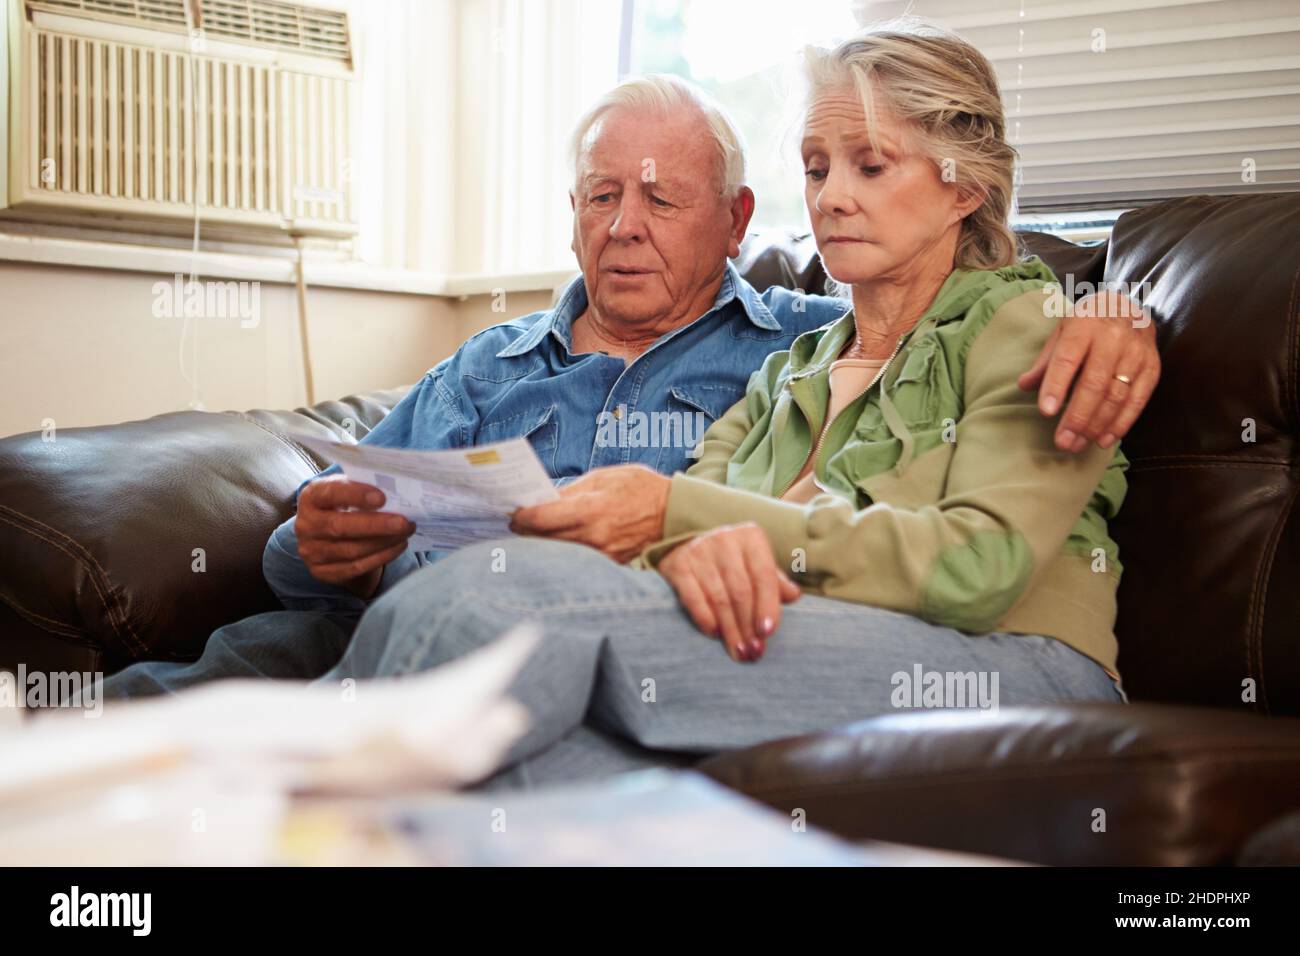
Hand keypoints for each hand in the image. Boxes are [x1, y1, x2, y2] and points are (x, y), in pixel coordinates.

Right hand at [295, 476, 414, 597]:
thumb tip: (395, 488)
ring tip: (406, 532)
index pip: (329, 493)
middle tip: (404, 522)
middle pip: (340, 527)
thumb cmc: (342, 505)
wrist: (326, 536)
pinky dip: (381, 557)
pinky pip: (356, 567)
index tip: (381, 497)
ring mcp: (311, 552)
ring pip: (351, 550)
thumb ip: (362, 487)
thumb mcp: (346, 490)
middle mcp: (306, 526)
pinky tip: (398, 546)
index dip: (355, 495)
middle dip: (376, 525)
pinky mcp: (322, 572)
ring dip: (384, 542)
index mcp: (310, 498)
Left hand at [509, 464, 670, 562]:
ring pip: (558, 551)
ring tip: (531, 532)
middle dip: (526, 530)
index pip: (541, 518)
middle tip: (515, 522)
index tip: (513, 513)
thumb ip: (573, 490)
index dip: (521, 516)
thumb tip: (544, 500)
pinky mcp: (608, 564)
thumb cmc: (641, 488)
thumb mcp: (605, 477)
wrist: (674, 514)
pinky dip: (564, 550)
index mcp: (591, 509)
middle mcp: (593, 536)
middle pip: (543, 539)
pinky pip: (577, 558)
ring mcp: (601, 554)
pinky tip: (558, 541)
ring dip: (542, 543)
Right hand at [657, 522, 800, 662]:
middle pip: (741, 591)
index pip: (764, 575)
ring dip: (731, 630)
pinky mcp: (678, 566)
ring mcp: (699, 551)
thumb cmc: (733, 561)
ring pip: (719, 599)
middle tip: (754, 651)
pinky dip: (706, 620)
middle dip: (748, 626)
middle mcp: (725, 540)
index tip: (768, 632)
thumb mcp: (756, 564)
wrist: (688, 547)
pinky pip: (693, 599)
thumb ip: (775, 582)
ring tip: (739, 651)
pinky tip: (715, 635)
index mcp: (750, 537)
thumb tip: (794, 596)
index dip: (767, 606)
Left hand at [1018, 289, 1159, 452]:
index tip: (1046, 411)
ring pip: (1116, 396)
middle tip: (1063, 442)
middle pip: (1094, 384)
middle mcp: (1113, 338)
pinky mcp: (1152, 368)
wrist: (1130, 305)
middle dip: (1077, 417)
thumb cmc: (1088, 323)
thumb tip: (1024, 386)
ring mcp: (1136, 353)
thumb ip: (1046, 361)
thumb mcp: (1062, 331)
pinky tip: (1103, 439)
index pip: (1068, 359)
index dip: (1056, 386)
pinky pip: (1137, 401)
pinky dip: (1120, 424)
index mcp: (1085, 326)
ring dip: (1096, 425)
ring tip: (1077, 444)